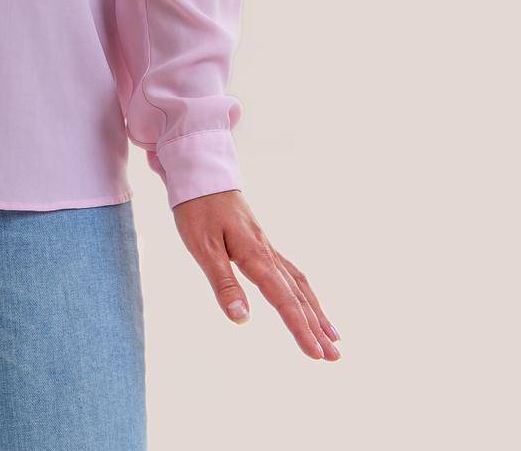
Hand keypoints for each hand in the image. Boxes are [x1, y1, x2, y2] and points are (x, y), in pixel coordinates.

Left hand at [173, 189, 339, 359]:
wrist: (202, 176)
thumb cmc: (198, 209)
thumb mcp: (203, 247)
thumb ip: (223, 283)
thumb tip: (242, 320)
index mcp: (255, 255)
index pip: (283, 299)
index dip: (300, 328)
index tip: (316, 354)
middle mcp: (268, 253)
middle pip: (298, 296)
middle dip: (317, 327)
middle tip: (335, 357)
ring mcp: (267, 248)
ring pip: (299, 285)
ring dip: (317, 312)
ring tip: (334, 337)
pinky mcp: (262, 245)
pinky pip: (291, 273)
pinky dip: (304, 292)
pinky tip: (309, 303)